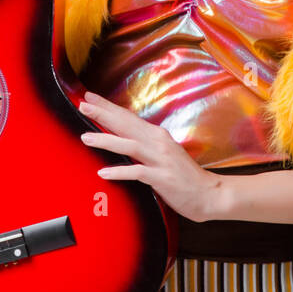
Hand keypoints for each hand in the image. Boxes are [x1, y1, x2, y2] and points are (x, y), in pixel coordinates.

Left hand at [77, 90, 221, 222]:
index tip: (89, 97)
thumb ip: (144, 146)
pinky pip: (138, 172)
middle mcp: (159, 143)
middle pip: (126, 125)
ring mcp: (161, 160)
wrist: (209, 194)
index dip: (108, 107)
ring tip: (86, 137)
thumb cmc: (183, 176)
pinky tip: (103, 172)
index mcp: (157, 136)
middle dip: (103, 113)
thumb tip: (121, 140)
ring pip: (130, 145)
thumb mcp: (162, 154)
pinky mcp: (162, 178)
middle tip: (83, 104)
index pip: (128, 117)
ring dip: (107, 140)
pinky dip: (120, 171)